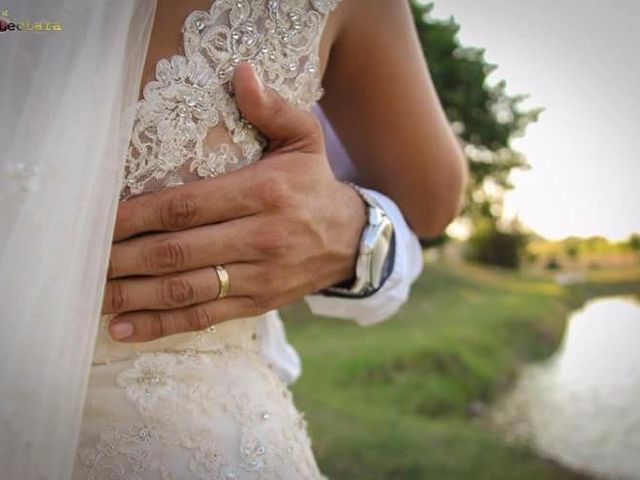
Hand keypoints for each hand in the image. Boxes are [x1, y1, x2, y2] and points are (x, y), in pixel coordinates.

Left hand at [103, 62, 366, 341]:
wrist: (351, 240)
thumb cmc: (314, 185)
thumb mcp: (304, 139)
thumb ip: (272, 108)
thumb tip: (242, 72)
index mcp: (265, 193)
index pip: (189, 206)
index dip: (140, 216)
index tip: (100, 221)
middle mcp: (261, 238)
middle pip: (179, 252)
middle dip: (125, 258)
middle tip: (84, 260)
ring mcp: (259, 276)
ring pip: (186, 290)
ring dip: (134, 295)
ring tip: (93, 297)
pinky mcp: (258, 303)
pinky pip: (205, 317)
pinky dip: (162, 325)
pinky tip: (125, 328)